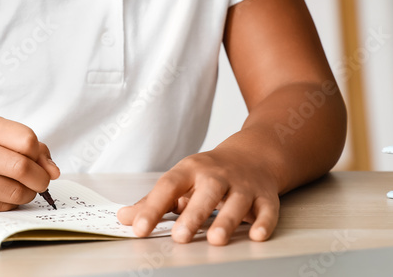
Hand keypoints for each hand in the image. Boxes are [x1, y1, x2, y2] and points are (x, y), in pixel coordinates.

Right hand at [0, 114, 59, 210]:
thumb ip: (25, 144)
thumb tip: (53, 170)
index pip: (26, 140)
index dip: (40, 153)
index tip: (37, 159)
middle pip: (23, 168)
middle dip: (40, 178)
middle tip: (40, 180)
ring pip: (15, 193)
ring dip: (28, 193)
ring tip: (23, 187)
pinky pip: (1, 207)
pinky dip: (10, 202)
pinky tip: (3, 192)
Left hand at [116, 146, 279, 244]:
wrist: (254, 154)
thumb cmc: (210, 173)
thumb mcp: (181, 180)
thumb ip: (153, 201)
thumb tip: (124, 218)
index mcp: (191, 170)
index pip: (168, 185)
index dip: (152, 207)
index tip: (139, 228)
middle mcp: (217, 175)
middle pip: (206, 192)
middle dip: (194, 214)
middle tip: (180, 237)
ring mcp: (243, 185)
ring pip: (236, 201)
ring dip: (227, 220)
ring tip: (215, 239)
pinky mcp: (265, 197)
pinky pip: (267, 209)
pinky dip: (264, 222)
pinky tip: (257, 235)